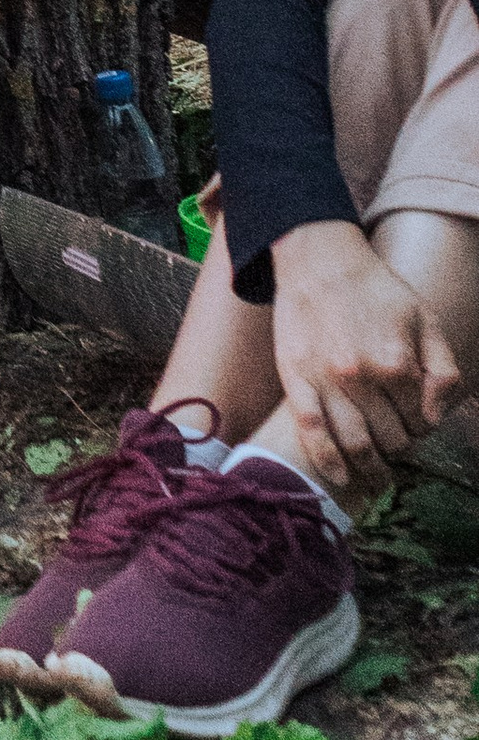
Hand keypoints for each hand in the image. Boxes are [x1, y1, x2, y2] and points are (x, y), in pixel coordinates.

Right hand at [271, 221, 459, 488]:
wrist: (319, 260)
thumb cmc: (377, 290)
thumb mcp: (426, 319)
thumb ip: (443, 369)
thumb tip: (436, 414)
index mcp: (397, 363)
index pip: (422, 421)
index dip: (424, 426)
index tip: (416, 421)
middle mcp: (361, 377)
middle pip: (390, 439)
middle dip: (399, 446)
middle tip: (395, 443)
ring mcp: (325, 381)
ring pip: (354, 444)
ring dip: (370, 468)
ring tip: (377, 476)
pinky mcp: (295, 380)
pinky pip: (311, 432)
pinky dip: (327, 462)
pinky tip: (340, 478)